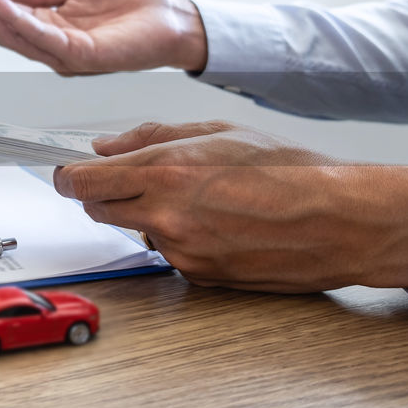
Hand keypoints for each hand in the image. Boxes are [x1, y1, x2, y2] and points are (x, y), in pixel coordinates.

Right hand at [0, 0, 209, 73]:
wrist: (172, 18)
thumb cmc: (137, 7)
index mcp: (54, 30)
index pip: (8, 21)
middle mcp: (55, 47)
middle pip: (5, 33)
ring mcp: (67, 54)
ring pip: (18, 38)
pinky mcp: (82, 55)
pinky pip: (43, 38)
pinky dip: (19, 20)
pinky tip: (1, 3)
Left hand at [53, 122, 407, 291]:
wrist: (340, 221)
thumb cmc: (290, 169)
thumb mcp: (219, 130)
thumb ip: (152, 137)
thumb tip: (104, 146)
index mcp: (167, 171)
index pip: (80, 182)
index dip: (68, 176)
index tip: (68, 172)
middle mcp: (166, 216)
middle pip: (97, 210)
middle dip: (106, 194)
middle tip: (136, 179)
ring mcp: (181, 252)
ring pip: (137, 232)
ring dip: (149, 216)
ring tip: (200, 198)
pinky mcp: (199, 278)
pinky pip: (170, 254)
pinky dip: (180, 238)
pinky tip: (218, 223)